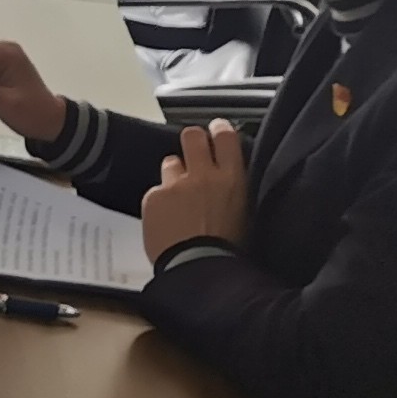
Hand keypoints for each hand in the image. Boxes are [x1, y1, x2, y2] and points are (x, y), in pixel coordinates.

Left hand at [140, 120, 252, 260]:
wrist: (199, 268)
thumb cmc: (229, 247)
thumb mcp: (243, 211)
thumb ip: (231, 187)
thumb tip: (226, 177)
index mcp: (232, 179)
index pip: (226, 137)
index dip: (219, 129)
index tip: (216, 130)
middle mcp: (203, 175)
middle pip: (192, 136)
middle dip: (192, 140)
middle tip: (193, 151)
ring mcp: (175, 184)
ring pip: (171, 163)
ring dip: (174, 174)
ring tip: (177, 196)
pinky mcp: (154, 197)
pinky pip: (156, 191)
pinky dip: (160, 201)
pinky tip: (165, 219)